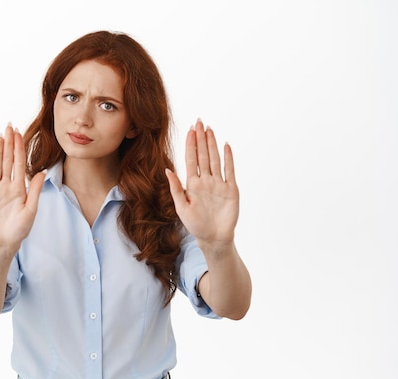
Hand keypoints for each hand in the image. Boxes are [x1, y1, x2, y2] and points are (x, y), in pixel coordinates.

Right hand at [0, 123, 45, 256]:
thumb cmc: (19, 231)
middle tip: (9, 126)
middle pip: (7, 161)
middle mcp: (6, 187)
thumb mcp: (31, 211)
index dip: (19, 148)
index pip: (19, 164)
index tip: (19, 133)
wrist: (3, 245)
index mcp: (19, 189)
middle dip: (8, 144)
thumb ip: (35, 191)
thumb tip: (42, 172)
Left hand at [166, 119, 238, 251]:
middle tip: (199, 122)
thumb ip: (175, 188)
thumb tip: (167, 170)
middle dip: (201, 139)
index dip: (190, 145)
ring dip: (212, 144)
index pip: (191, 160)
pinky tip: (226, 146)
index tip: (189, 130)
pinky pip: (230, 171)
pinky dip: (228, 158)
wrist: (213, 238)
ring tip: (209, 129)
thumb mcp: (181, 207)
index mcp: (193, 184)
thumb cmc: (195, 225)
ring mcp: (219, 184)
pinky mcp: (231, 189)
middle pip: (203, 155)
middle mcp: (206, 181)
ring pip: (215, 159)